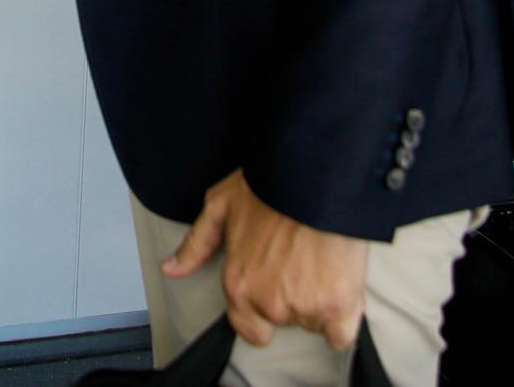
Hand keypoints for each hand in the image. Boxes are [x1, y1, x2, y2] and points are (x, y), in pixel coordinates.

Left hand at [163, 169, 366, 350]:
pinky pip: (341, 335)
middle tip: (297, 262)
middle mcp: (269, 304)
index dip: (261, 313)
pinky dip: (343, 316)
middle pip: (284, 321)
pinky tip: (340, 285)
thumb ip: (196, 244)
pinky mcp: (339, 308)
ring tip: (316, 259)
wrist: (313, 177)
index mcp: (238, 284)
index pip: (249, 328)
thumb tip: (170, 269)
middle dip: (290, 298)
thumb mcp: (220, 206)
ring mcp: (304, 309)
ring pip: (313, 322)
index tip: (272, 290)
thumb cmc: (267, 185)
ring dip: (317, 301)